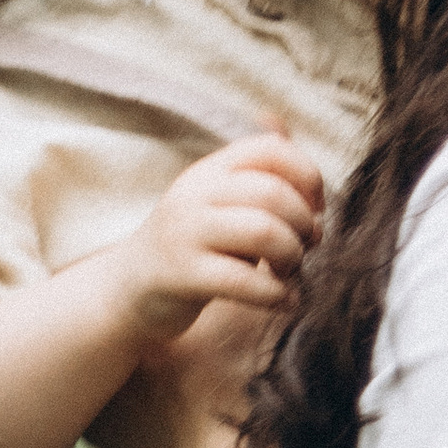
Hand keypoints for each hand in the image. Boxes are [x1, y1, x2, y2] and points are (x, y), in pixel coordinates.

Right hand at [116, 133, 322, 344]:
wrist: (131, 287)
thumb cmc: (195, 245)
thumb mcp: (221, 202)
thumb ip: (258, 178)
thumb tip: (294, 145)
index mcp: (210, 170)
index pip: (270, 149)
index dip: (308, 175)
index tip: (316, 208)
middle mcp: (196, 193)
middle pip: (273, 192)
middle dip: (305, 224)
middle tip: (307, 248)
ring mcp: (186, 233)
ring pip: (265, 232)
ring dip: (293, 257)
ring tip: (291, 272)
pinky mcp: (183, 276)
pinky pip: (245, 282)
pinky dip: (278, 295)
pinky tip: (285, 301)